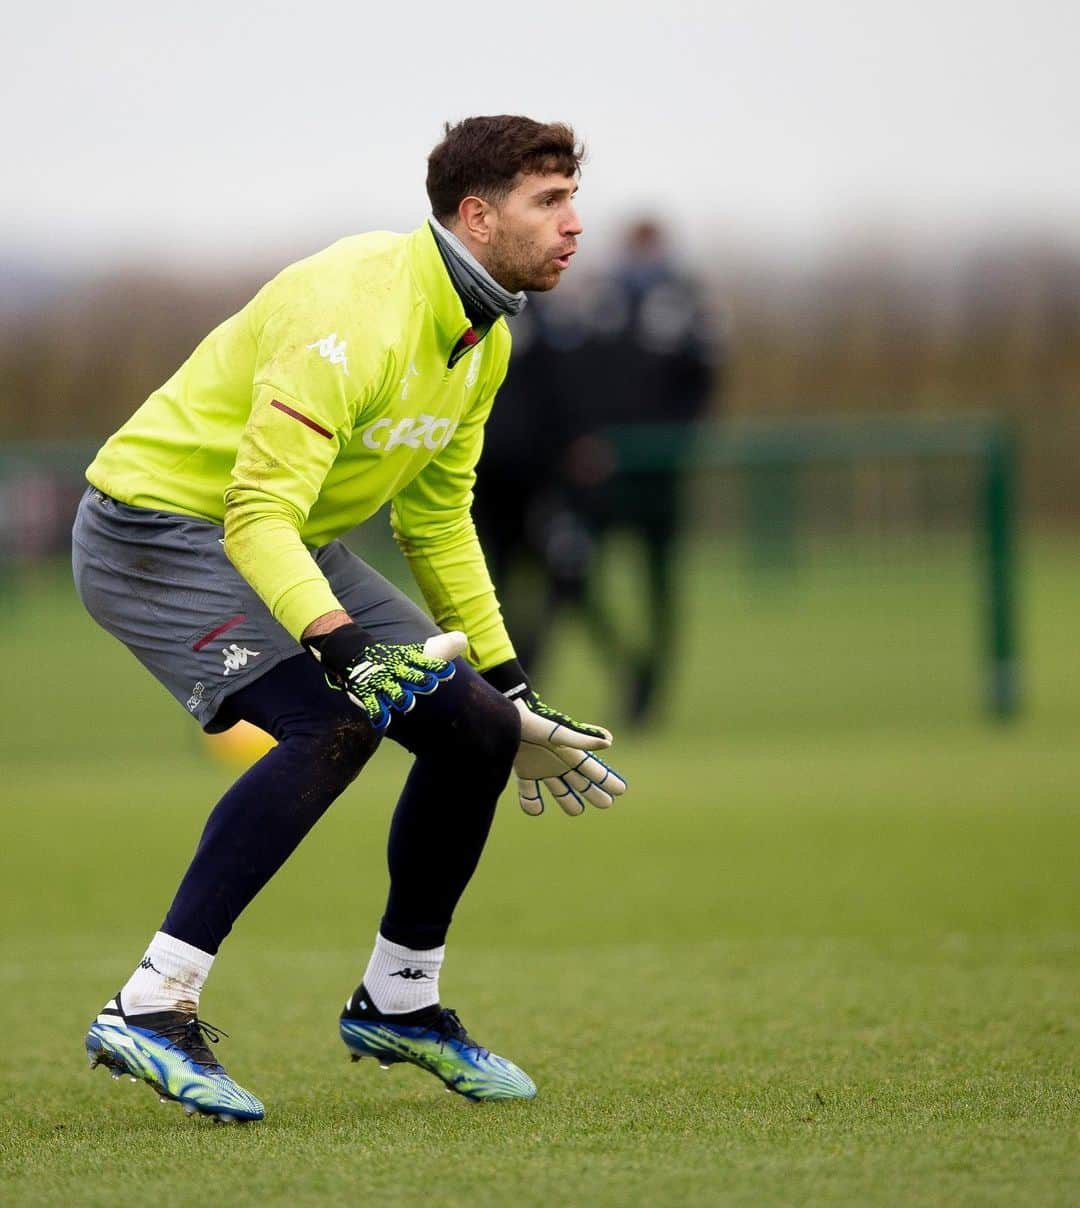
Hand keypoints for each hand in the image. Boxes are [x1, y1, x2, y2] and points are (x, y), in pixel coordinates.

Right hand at [305, 623, 466, 732]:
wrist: (355, 653)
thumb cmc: (394, 658)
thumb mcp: (414, 652)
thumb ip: (440, 648)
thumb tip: (462, 639)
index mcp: (408, 660)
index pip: (425, 662)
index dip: (437, 667)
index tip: (449, 672)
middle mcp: (397, 671)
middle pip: (411, 676)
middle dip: (421, 681)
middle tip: (431, 684)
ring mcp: (382, 683)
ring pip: (394, 692)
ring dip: (401, 697)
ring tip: (407, 703)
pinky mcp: (368, 695)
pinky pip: (373, 706)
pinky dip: (378, 714)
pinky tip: (383, 721)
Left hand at [483, 660, 626, 815]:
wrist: (509, 719)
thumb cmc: (536, 723)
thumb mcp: (560, 733)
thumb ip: (583, 738)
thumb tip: (609, 741)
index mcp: (571, 755)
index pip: (595, 772)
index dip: (608, 781)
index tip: (621, 790)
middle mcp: (560, 764)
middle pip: (583, 784)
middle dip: (596, 794)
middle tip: (606, 803)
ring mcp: (543, 769)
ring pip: (561, 792)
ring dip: (568, 802)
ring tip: (576, 810)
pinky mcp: (525, 772)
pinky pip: (530, 794)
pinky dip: (532, 804)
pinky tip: (536, 809)